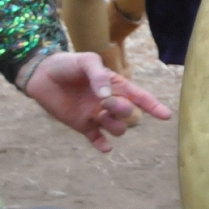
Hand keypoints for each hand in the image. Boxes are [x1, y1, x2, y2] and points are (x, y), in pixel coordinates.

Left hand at [24, 51, 170, 151]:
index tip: (166, 115)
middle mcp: (109, 101)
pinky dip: (102, 145)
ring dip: (113, 125)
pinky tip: (105, 148)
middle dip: (121, 110)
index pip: (139, 97)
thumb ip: (99, 76)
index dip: (153, 106)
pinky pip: (96, 139)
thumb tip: (106, 96)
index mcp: (115, 85)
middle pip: (128, 113)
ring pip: (117, 128)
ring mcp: (96, 115)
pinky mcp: (81, 125)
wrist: (41, 75)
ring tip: (98, 115)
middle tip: (104, 102)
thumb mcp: (86, 61)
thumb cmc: (67, 64)